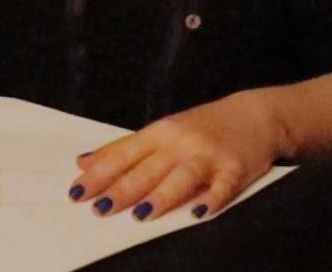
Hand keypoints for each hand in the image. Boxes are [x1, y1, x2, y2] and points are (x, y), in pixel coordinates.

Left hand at [69, 90, 285, 221]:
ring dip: (161, 196)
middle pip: (147, 169)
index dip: (99, 175)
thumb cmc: (202, 127)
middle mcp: (179, 143)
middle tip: (100, 209)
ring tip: (141, 215)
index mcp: (158, 134)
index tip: (76, 192)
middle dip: (122, 189)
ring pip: (180, 176)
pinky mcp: (235, 168)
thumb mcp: (161, 132)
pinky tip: (199, 213)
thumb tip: (83, 162)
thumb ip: (123, 149)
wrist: (254, 115)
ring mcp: (207, 155)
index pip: (122, 155)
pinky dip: (212, 199)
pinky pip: (222, 186)